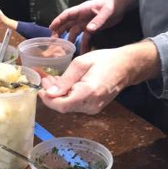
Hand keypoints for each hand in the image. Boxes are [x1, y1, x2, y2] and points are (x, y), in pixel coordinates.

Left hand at [39, 41, 159, 113]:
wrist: (126, 66)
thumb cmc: (105, 60)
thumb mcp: (81, 63)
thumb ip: (65, 80)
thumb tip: (50, 93)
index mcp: (88, 93)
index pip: (61, 105)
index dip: (47, 99)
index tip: (41, 88)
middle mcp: (91, 105)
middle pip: (63, 106)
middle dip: (52, 94)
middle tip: (47, 78)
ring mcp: (94, 108)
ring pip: (69, 106)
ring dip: (59, 94)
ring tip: (55, 79)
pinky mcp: (94, 107)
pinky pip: (76, 104)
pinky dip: (67, 95)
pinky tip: (66, 84)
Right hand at [49, 0, 142, 51]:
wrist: (122, 5)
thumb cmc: (113, 4)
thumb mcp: (106, 11)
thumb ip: (98, 21)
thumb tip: (88, 30)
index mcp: (83, 9)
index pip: (67, 14)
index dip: (58, 20)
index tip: (51, 28)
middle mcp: (82, 16)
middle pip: (67, 23)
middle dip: (59, 31)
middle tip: (53, 40)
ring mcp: (87, 22)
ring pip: (74, 31)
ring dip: (69, 38)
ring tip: (64, 48)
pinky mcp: (93, 27)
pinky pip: (85, 37)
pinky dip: (83, 44)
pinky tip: (82, 51)